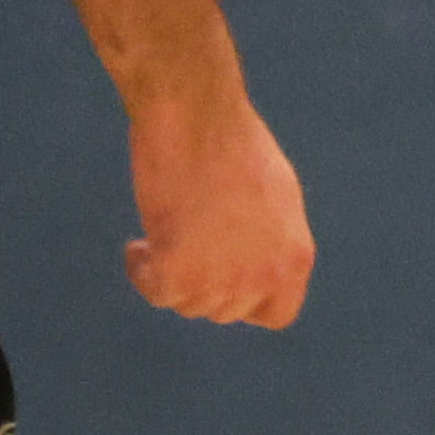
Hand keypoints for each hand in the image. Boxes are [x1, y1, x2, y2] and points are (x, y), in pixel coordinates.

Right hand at [126, 93, 310, 327]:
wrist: (200, 119)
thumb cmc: (235, 144)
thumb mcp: (275, 199)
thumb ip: (269, 240)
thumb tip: (251, 265)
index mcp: (295, 257)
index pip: (276, 315)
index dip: (247, 303)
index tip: (223, 281)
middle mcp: (264, 276)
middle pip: (224, 310)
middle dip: (202, 283)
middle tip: (184, 245)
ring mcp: (221, 278)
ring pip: (187, 303)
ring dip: (171, 276)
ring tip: (163, 234)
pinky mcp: (178, 269)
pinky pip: (154, 291)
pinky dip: (141, 271)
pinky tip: (139, 246)